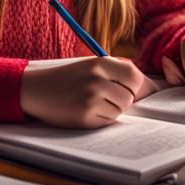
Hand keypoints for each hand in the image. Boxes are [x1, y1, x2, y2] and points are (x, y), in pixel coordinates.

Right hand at [20, 56, 156, 128]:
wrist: (34, 89)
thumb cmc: (66, 78)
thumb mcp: (90, 66)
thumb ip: (117, 72)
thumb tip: (150, 88)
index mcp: (99, 63)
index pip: (135, 76)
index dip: (141, 87)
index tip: (143, 93)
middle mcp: (96, 79)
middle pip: (130, 96)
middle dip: (125, 100)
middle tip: (109, 97)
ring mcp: (90, 98)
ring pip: (120, 110)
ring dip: (113, 110)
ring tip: (94, 103)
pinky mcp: (84, 116)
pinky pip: (107, 121)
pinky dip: (101, 119)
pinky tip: (86, 111)